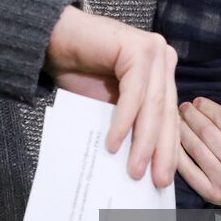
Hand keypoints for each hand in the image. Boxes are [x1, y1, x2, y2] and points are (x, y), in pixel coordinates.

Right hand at [45, 7, 178, 187]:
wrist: (53, 38)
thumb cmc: (78, 72)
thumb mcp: (109, 106)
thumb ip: (128, 125)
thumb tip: (138, 165)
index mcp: (161, 74)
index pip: (168, 117)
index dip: (167, 150)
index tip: (163, 180)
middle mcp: (163, 59)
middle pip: (165, 113)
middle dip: (161, 151)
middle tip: (158, 182)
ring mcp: (153, 51)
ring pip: (153, 106)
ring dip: (143, 142)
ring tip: (134, 170)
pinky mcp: (138, 48)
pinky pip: (134, 93)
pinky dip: (124, 120)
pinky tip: (113, 143)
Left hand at [176, 95, 220, 204]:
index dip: (207, 107)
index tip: (198, 101)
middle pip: (206, 132)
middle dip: (191, 115)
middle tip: (184, 107)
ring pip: (195, 147)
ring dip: (182, 130)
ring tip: (178, 120)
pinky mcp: (211, 192)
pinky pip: (187, 170)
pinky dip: (178, 153)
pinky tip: (174, 141)